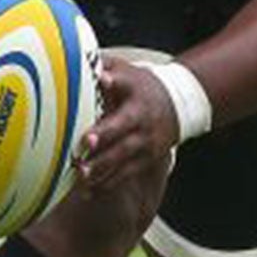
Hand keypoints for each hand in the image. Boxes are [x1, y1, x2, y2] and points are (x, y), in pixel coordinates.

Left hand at [72, 57, 180, 194]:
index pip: (123, 103)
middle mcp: (143, 125)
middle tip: (80, 159)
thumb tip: (84, 64)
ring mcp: (146, 145)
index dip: (108, 112)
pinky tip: (86, 192)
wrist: (177, 105)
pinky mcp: (145, 161)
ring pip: (123, 162)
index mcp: (137, 101)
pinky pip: (124, 175)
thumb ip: (105, 67)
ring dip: (101, 172)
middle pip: (123, 141)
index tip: (90, 124)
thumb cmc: (140, 85)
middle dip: (102, 151)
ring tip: (79, 178)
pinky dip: (105, 184)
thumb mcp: (127, 71)